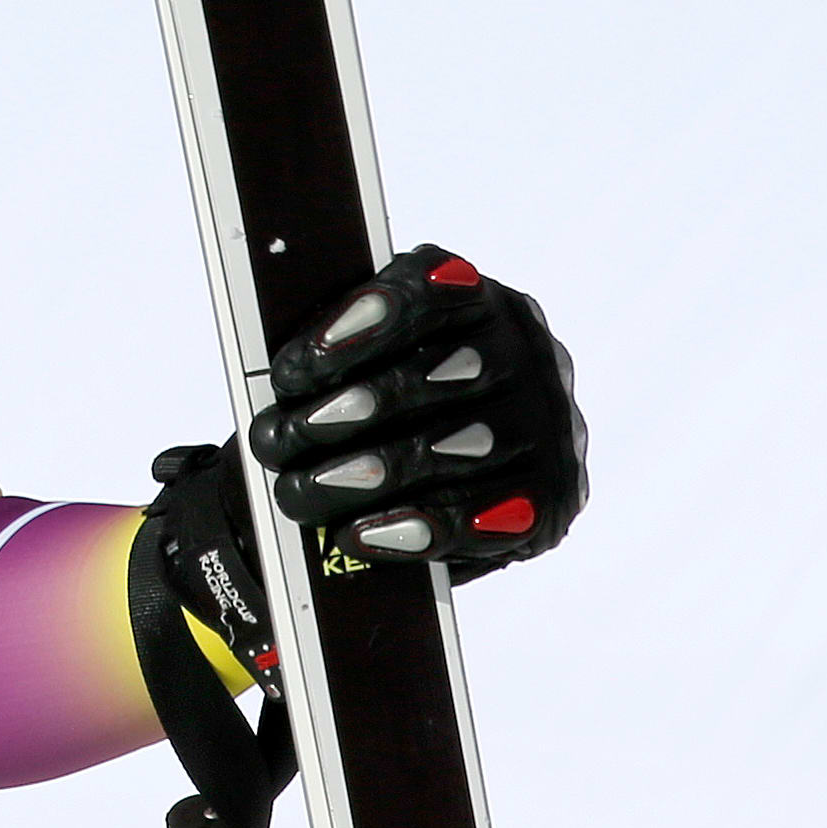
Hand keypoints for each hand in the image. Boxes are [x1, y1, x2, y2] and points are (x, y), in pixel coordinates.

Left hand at [251, 243, 586, 572]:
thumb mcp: (362, 361)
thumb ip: (335, 353)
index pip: (426, 294)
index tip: (291, 369)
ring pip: (453, 448)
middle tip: (278, 439)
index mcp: (474, 299)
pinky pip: (480, 518)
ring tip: (300, 491)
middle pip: (435, 375)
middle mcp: (523, 354)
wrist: (434, 478)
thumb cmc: (386, 402)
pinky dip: (410, 526)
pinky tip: (357, 533)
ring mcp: (545, 428)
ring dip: (365, 474)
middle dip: (346, 410)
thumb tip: (283, 369)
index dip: (357, 328)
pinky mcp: (548, 501)